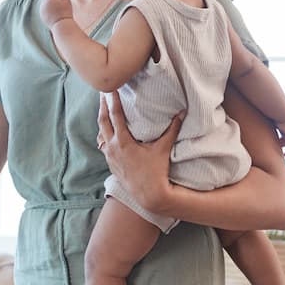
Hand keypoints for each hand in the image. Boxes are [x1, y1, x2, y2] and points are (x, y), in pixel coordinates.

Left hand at [40, 0, 73, 28]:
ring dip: (54, 0)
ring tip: (62, 6)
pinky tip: (57, 10)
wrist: (62, 27)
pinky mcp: (41, 13)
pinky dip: (51, 6)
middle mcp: (44, 1)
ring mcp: (42, 8)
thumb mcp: (67, 1)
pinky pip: (46, 6)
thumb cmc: (66, 13)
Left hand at [98, 90, 183, 215]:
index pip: (115, 115)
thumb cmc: (156, 172)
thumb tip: (182, 112)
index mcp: (123, 142)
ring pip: (101, 133)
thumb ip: (172, 129)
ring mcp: (109, 156)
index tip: (110, 89)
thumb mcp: (163, 149)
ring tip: (103, 109)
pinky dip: (104, 135)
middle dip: (102, 106)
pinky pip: (103, 144)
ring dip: (102, 120)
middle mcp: (112, 147)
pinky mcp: (110, 163)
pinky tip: (106, 132)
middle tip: (102, 93)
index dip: (113, 101)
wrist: (148, 194)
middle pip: (103, 122)